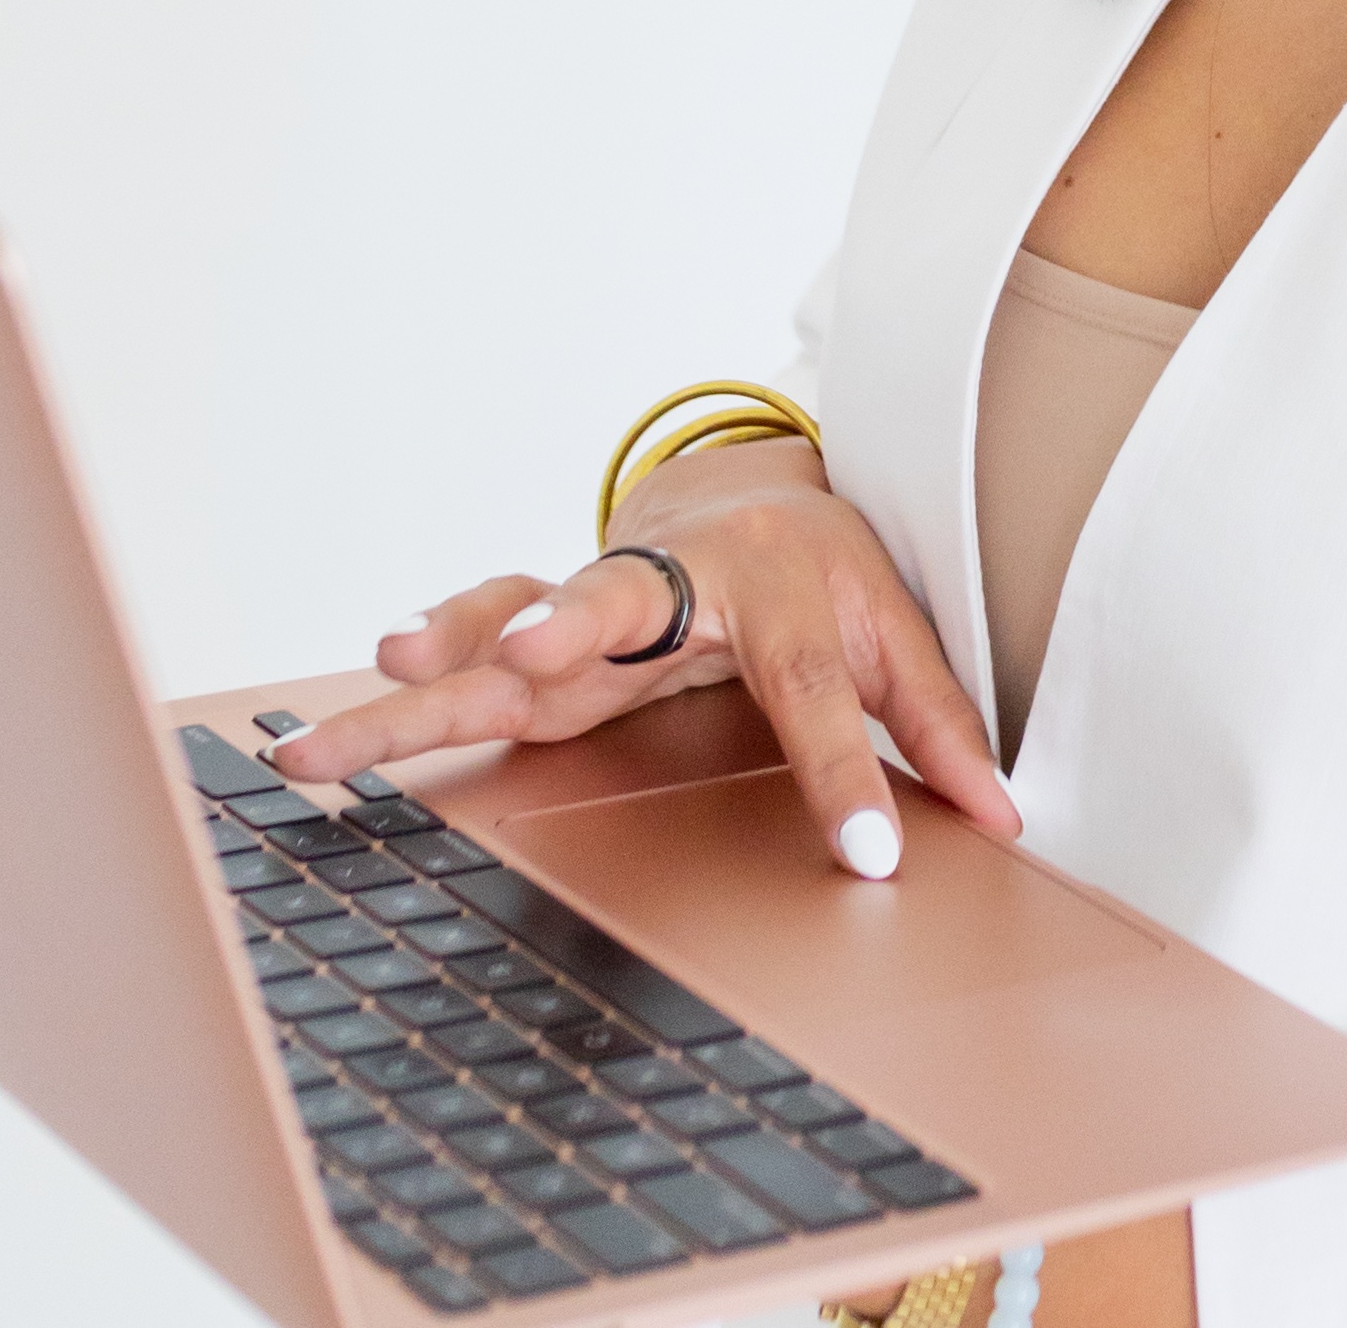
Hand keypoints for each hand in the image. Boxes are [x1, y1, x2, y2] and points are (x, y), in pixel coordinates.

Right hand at [268, 436, 1019, 875]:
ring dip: (447, 651)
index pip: (819, 697)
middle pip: (623, 603)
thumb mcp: (899, 635)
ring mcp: (598, 605)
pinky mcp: (543, 635)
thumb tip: (1007, 818)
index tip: (871, 858)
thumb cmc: (828, 572)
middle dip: (573, 625)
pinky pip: (471, 637)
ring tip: (376, 685)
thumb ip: (940, 726)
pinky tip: (339, 712)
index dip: (848, 780)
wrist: (755, 488)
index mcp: (781, 589)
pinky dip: (416, 664)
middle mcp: (676, 585)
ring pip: (512, 619)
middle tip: (531, 657)